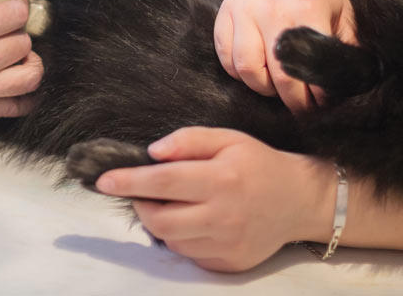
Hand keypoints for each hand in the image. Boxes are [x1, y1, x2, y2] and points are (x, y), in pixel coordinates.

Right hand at [0, 0, 43, 132]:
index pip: (16, 13)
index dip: (17, 5)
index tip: (13, 5)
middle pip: (23, 42)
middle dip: (16, 32)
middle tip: (4, 30)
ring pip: (30, 75)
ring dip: (30, 62)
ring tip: (19, 57)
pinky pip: (14, 107)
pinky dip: (25, 97)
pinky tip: (21, 88)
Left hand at [95, 127, 334, 271]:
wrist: (298, 201)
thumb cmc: (258, 164)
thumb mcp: (228, 138)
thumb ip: (188, 140)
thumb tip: (152, 153)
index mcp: (221, 180)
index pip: (163, 181)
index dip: (129, 181)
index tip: (104, 181)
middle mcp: (223, 216)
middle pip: (160, 219)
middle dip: (141, 205)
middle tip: (143, 193)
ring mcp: (226, 245)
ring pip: (172, 240)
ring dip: (161, 222)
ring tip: (175, 205)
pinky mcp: (228, 264)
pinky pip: (190, 254)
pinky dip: (182, 238)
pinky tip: (195, 222)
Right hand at [214, 0, 354, 112]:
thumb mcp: (343, 15)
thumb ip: (347, 48)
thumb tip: (349, 86)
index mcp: (306, 7)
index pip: (307, 67)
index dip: (315, 95)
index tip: (321, 105)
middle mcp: (270, 8)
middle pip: (277, 75)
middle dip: (292, 100)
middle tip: (302, 107)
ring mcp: (243, 9)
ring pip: (246, 69)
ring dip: (262, 87)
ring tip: (276, 87)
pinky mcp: (225, 13)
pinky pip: (226, 58)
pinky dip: (239, 73)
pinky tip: (257, 70)